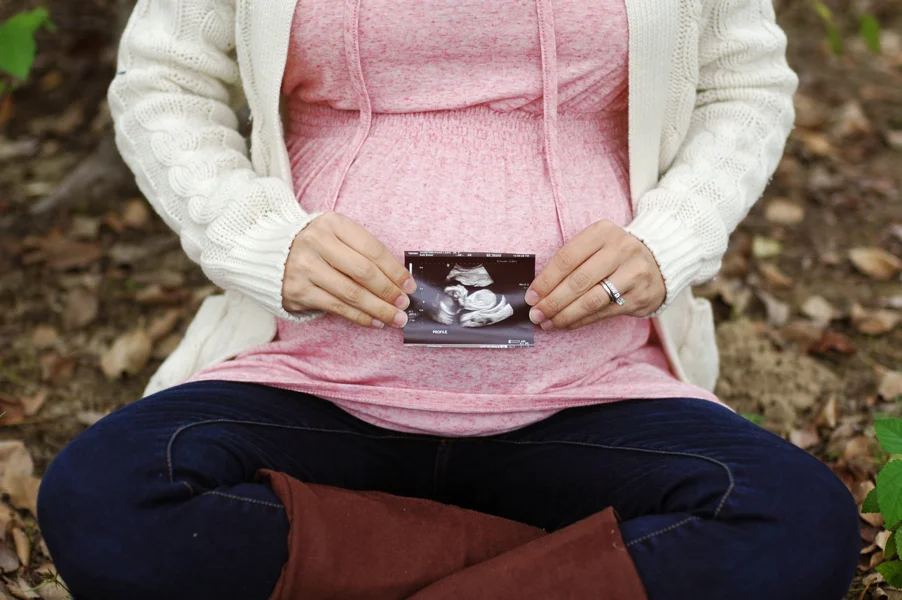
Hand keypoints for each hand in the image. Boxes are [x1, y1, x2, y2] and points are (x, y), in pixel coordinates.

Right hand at [282, 212, 416, 327]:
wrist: (266, 253)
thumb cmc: (313, 245)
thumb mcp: (336, 235)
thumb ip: (362, 251)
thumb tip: (397, 280)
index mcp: (332, 224)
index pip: (372, 249)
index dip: (394, 270)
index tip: (409, 285)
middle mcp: (316, 243)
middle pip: (363, 272)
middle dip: (388, 291)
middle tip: (404, 304)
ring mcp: (305, 267)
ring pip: (351, 293)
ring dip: (378, 309)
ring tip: (395, 317)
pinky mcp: (298, 291)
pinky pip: (337, 307)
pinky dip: (359, 317)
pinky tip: (374, 321)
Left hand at [525, 220, 664, 329]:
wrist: (658, 263)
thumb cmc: (614, 255)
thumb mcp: (596, 245)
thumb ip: (570, 262)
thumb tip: (538, 290)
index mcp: (603, 232)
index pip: (567, 258)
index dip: (546, 280)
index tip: (531, 296)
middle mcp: (621, 250)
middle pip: (578, 281)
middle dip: (552, 301)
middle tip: (535, 314)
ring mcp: (633, 274)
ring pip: (591, 300)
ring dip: (564, 315)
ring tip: (547, 323)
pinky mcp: (639, 296)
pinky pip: (603, 312)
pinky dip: (580, 320)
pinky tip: (566, 323)